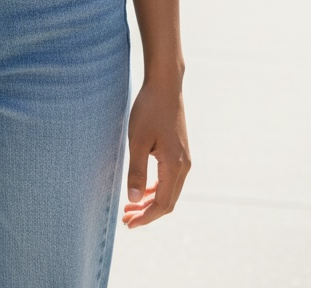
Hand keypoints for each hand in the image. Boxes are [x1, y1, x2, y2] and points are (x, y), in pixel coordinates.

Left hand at [122, 80, 189, 228]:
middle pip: (168, 201)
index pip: (162, 204)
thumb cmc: (149, 110)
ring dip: (151, 202)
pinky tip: (142, 189)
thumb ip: (136, 171)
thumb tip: (134, 201)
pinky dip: (156, 189)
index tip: (128, 224)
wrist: (165, 86)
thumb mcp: (138, 140)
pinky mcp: (180, 152)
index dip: (146, 218)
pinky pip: (170, 179)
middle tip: (126, 219)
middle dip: (147, 213)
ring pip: (169, 191)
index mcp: (175, 166)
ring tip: (131, 208)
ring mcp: (184, 158)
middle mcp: (184, 165)